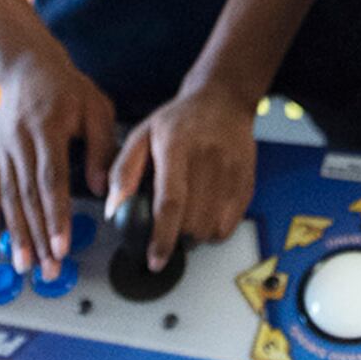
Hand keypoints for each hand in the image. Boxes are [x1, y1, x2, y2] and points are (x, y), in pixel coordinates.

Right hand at [0, 47, 115, 279]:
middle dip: (38, 237)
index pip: (51, 180)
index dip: (55, 215)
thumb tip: (102, 189)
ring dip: (15, 234)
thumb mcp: (96, 108)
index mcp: (48, 129)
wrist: (27, 66)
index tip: (61, 245)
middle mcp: (20, 141)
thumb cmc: (67, 88)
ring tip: (24, 265)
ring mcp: (2, 149)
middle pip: (28, 197)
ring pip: (7, 198)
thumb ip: (101, 147)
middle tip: (48, 269)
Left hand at [107, 86, 257, 270]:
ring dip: (195, 235)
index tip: (155, 260)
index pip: (171, 202)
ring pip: (212, 227)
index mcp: (176, 147)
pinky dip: (215, 230)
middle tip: (168, 227)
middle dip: (177, 236)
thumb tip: (113, 208)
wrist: (223, 99)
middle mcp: (207, 159)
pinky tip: (205, 215)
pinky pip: (231, 223)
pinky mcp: (247, 179)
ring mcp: (231, 170)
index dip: (162, 237)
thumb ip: (123, 170)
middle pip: (192, 221)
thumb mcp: (142, 134)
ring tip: (186, 219)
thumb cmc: (180, 119)